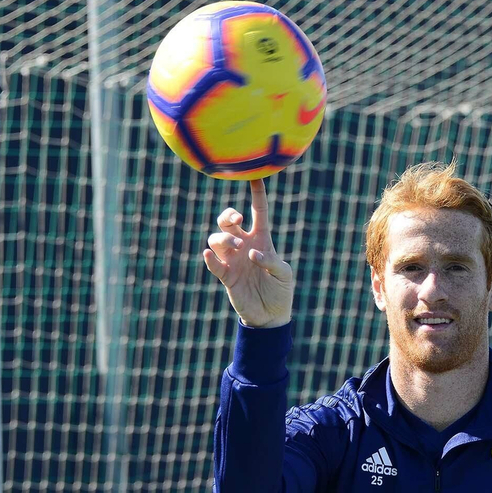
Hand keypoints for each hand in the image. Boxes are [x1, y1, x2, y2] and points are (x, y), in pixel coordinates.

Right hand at [202, 179, 293, 326]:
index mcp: (262, 239)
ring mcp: (232, 260)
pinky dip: (209, 258)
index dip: (257, 194)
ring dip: (223, 237)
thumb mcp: (283, 274)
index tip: (255, 177)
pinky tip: (208, 254)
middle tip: (236, 221)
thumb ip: (271, 261)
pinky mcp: (225, 276)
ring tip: (236, 246)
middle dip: (227, 215)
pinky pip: (213, 262)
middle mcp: (244, 245)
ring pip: (216, 238)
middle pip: (227, 221)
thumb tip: (252, 253)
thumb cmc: (280, 290)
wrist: (271, 315)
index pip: (258, 211)